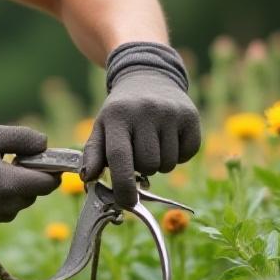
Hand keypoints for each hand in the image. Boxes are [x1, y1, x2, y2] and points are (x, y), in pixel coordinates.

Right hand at [0, 124, 60, 222]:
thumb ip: (23, 136)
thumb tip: (46, 144)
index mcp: (9, 186)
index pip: (50, 181)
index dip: (53, 165)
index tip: (40, 151)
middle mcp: (11, 205)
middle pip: (43, 188)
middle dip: (36, 170)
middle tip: (14, 154)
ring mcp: (5, 214)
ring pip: (32, 194)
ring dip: (25, 178)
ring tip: (1, 164)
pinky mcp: (0, 216)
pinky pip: (19, 200)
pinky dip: (15, 187)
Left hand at [80, 44, 201, 208]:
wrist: (148, 77)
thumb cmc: (121, 111)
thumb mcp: (102, 126)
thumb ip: (93, 154)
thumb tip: (88, 178)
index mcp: (117, 115)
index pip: (120, 158)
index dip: (124, 186)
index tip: (127, 202)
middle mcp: (145, 111)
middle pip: (147, 166)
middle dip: (142, 169)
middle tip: (139, 152)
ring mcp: (170, 113)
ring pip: (168, 164)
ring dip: (160, 163)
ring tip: (153, 142)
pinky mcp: (191, 116)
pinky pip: (187, 155)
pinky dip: (179, 155)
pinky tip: (169, 138)